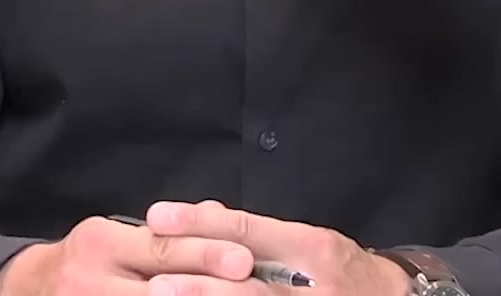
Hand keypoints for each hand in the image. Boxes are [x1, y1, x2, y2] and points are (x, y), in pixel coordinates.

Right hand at [0, 212, 254, 295]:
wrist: (26, 290)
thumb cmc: (86, 258)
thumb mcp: (114, 235)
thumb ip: (160, 235)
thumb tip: (218, 222)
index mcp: (102, 243)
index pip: (163, 248)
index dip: (207, 253)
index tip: (245, 259)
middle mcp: (92, 280)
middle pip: (163, 285)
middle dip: (207, 286)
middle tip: (247, 283)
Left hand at [144, 200, 411, 294]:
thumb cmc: (348, 273)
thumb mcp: (312, 242)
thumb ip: (263, 234)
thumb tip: (209, 214)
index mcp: (313, 248)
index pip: (248, 230)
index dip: (200, 223)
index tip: (160, 217)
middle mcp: (313, 286)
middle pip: (246, 283)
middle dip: (197, 279)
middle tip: (152, 275)